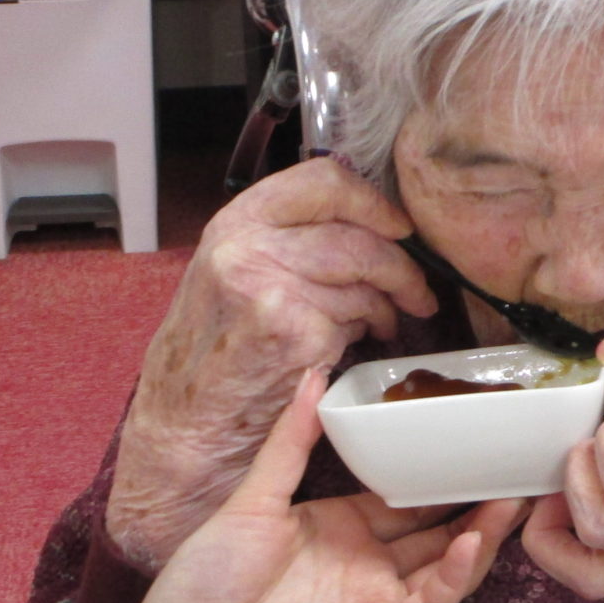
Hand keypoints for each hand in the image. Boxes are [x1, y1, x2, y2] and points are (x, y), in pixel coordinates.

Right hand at [107, 158, 436, 569]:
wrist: (187, 423)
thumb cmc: (214, 351)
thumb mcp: (232, 271)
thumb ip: (284, 239)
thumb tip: (365, 221)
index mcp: (235, 224)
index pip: (322, 179)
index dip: (372, 201)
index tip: (397, 225)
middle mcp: (250, 250)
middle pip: (358, 234)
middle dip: (400, 263)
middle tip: (416, 288)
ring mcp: (274, 291)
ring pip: (366, 277)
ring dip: (390, 300)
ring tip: (385, 320)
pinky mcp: (299, 335)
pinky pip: (360, 319)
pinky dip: (369, 330)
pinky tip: (357, 343)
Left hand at [112, 370, 525, 602]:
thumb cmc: (205, 579)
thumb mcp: (254, 499)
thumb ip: (292, 442)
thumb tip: (315, 376)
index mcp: (341, 528)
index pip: (407, 498)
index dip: (443, 474)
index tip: (480, 441)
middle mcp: (368, 564)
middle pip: (437, 529)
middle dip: (477, 501)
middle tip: (519, 466)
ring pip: (446, 566)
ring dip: (481, 535)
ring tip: (513, 499)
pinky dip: (455, 576)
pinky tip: (471, 543)